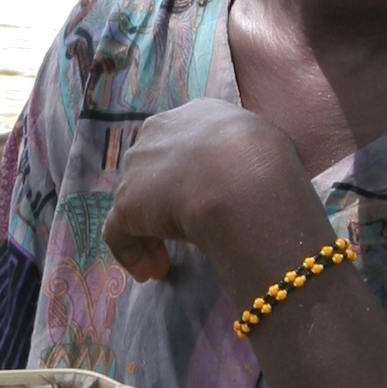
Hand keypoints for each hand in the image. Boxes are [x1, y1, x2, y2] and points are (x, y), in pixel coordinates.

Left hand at [101, 98, 326, 295]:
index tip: (204, 199)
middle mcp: (160, 131)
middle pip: (153, 169)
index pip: (183, 143)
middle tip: (182, 233)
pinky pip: (119, 232)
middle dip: (162, 201)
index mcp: (196, 114)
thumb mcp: (266, 144)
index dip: (189, 174)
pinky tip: (150, 273)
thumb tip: (249, 170)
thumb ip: (248, 154)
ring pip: (136, 201)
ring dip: (149, 232)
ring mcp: (138, 167)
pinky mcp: (126, 202)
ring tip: (167, 263)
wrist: (243, 182)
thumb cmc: (267, 162)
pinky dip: (132, 253)